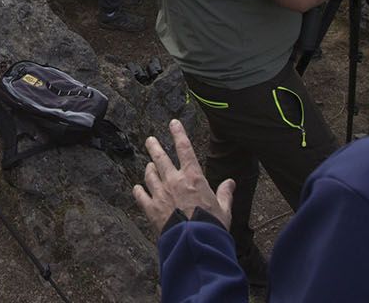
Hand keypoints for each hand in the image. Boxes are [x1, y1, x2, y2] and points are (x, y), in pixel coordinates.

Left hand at [132, 119, 234, 235]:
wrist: (194, 244)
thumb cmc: (211, 226)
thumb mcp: (224, 209)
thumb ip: (225, 194)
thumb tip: (231, 183)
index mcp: (193, 177)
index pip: (185, 148)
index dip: (178, 133)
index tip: (173, 123)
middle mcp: (174, 181)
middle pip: (160, 158)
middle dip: (154, 146)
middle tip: (150, 140)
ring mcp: (160, 194)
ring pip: (149, 174)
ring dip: (148, 168)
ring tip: (148, 165)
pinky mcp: (151, 208)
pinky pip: (141, 195)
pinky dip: (138, 190)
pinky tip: (137, 188)